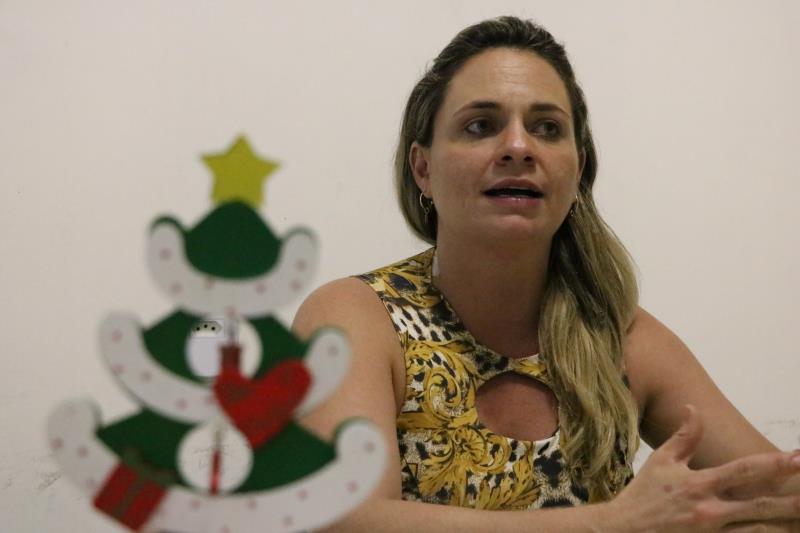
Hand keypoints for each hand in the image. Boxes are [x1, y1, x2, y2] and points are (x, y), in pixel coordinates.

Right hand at [602, 404, 799, 531]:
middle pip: (759, 506)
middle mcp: (709, 510)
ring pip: (757, 531)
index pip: (743, 470)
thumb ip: (684, 437)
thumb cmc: (642, 495)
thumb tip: (694, 408)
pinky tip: (778, 532)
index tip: (797, 457)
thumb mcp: (660, 461)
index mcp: (698, 484)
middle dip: (790, 501)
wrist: (623, 531)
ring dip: (782, 525)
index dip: (773, 464)